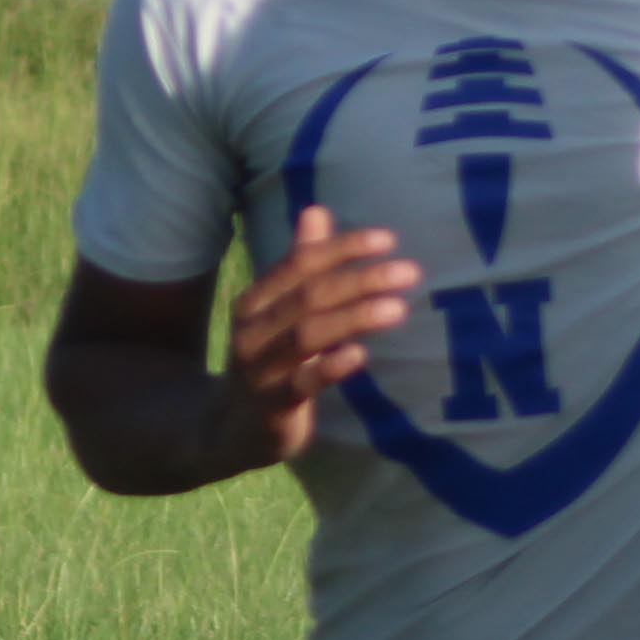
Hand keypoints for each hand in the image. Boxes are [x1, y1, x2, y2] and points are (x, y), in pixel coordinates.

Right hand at [208, 204, 420, 470]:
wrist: (229, 428)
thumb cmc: (267, 360)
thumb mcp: (277, 310)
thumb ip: (299, 264)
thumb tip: (316, 211)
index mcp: (256, 301)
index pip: (300, 264)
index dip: (343, 249)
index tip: (388, 240)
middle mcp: (253, 330)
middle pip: (310, 296)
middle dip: (361, 279)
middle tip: (410, 271)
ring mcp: (260, 369)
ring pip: (308, 335)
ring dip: (354, 317)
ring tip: (399, 307)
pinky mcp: (272, 407)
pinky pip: (302, 384)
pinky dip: (330, 368)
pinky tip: (359, 355)